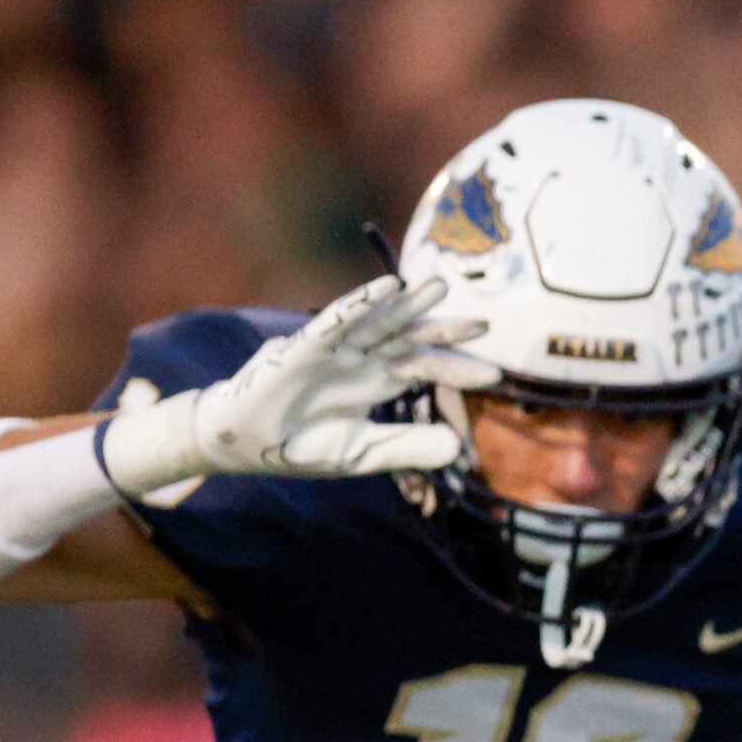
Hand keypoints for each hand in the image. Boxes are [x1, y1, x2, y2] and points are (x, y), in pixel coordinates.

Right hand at [101, 276, 500, 493]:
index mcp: (375, 382)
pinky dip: (361, 304)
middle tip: (485, 325)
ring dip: (407, 304)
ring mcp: (332, 350)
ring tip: (440, 287)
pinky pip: (336, 321)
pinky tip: (387, 289)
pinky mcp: (303, 348)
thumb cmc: (301, 446)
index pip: (424, 369)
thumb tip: (457, 448)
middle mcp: (359, 360)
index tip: (496, 376)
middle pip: (408, 338)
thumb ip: (407, 448)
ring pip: (377, 321)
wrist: (245, 445)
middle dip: (444, 330)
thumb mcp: (362, 454)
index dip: (457, 370)